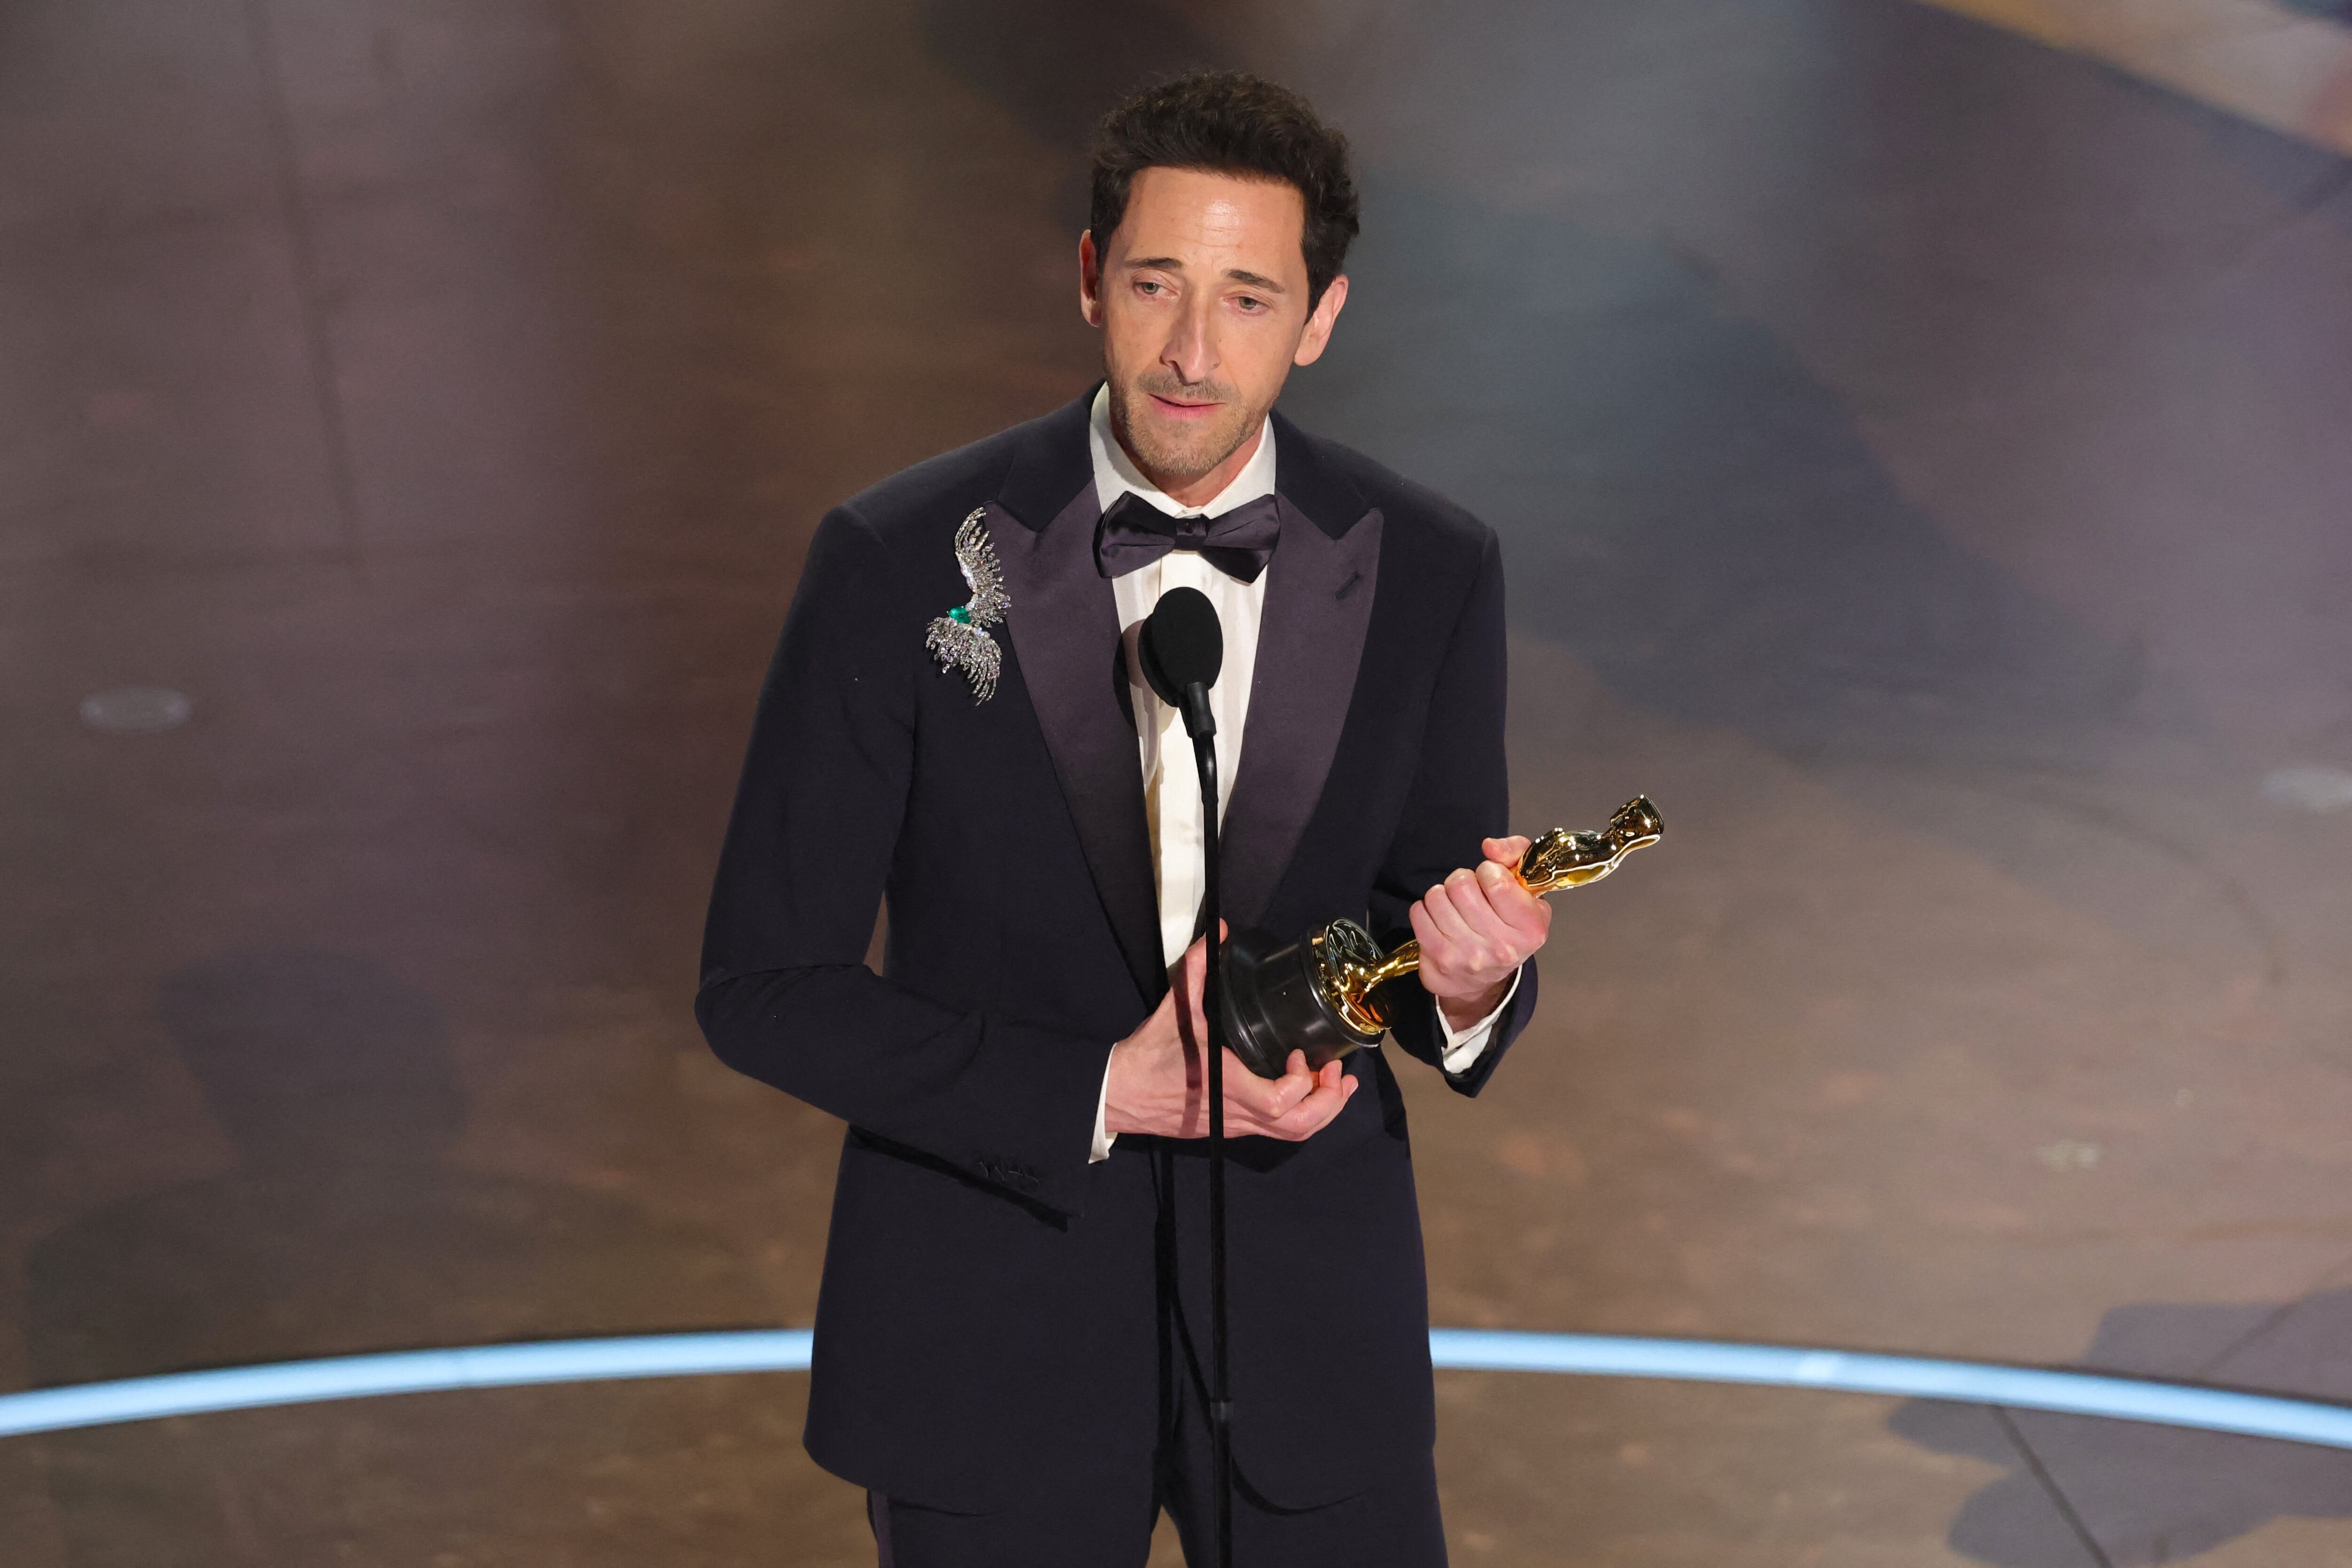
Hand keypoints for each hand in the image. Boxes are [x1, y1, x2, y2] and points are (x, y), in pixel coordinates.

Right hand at [1104, 925, 1357, 1140]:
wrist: (1117, 1093)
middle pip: (1298, 1128)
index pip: (1281, 1102)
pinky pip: (1275, 1133)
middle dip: (1329, 1102)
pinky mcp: (1228, 1129)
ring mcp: (1232, 1126)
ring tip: (1334, 1085)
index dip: (1303, 1082)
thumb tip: (1217, 933)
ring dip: (1320, 1112)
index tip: (1301, 1054)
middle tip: (1339, 1074)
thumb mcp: (1175, 1008)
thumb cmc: (1147, 1056)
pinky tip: (1304, 1093)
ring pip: (1291, 1136)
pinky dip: (1299, 1116)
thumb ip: (1198, 968)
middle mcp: (1234, 1114)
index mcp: (1226, 1086)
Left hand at [1410, 836, 1550, 1029]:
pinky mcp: (1439, 960)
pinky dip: (1425, 909)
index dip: (1488, 871)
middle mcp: (1501, 947)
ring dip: (1443, 894)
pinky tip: (1439, 918)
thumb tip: (1489, 846)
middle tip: (1469, 893)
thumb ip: (1517, 855)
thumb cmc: (1508, 927)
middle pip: (1461, 886)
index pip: (1496, 880)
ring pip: (1437, 896)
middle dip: (1462, 880)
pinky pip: (1419, 913)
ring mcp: (1468, 956)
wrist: (1485, 981)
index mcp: (1530, 929)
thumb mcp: (1527, 891)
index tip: (1489, 879)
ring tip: (1454, 906)